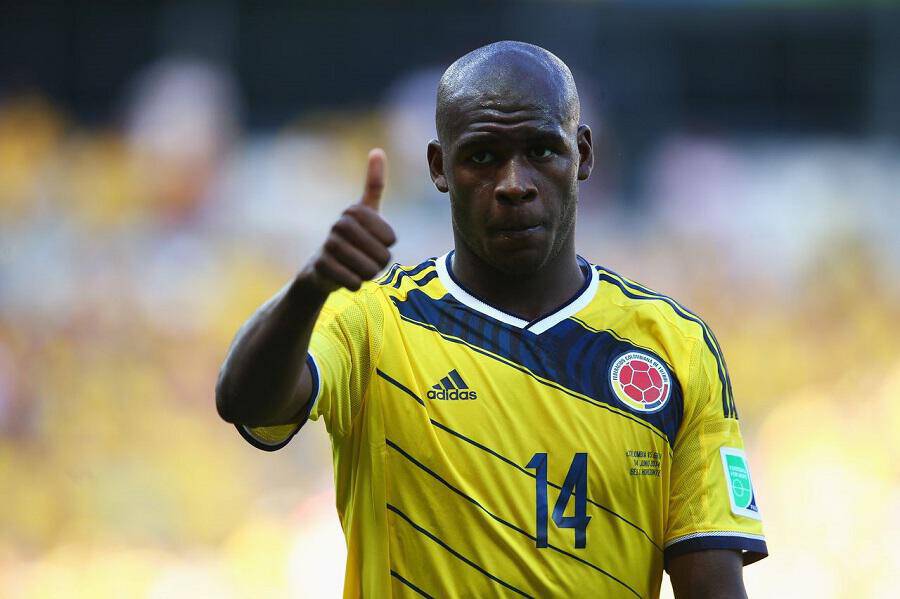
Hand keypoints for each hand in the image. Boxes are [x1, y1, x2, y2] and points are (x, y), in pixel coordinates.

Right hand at [303, 148, 396, 293]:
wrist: (321, 269)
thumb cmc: (351, 239)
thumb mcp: (365, 212)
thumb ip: (373, 185)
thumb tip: (377, 150)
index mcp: (354, 211)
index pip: (390, 237)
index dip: (387, 246)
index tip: (376, 242)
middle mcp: (340, 224)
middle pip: (382, 254)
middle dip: (380, 263)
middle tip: (368, 261)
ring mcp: (329, 244)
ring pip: (368, 269)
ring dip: (368, 274)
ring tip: (358, 269)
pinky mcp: (321, 265)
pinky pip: (352, 280)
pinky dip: (356, 283)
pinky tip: (350, 280)